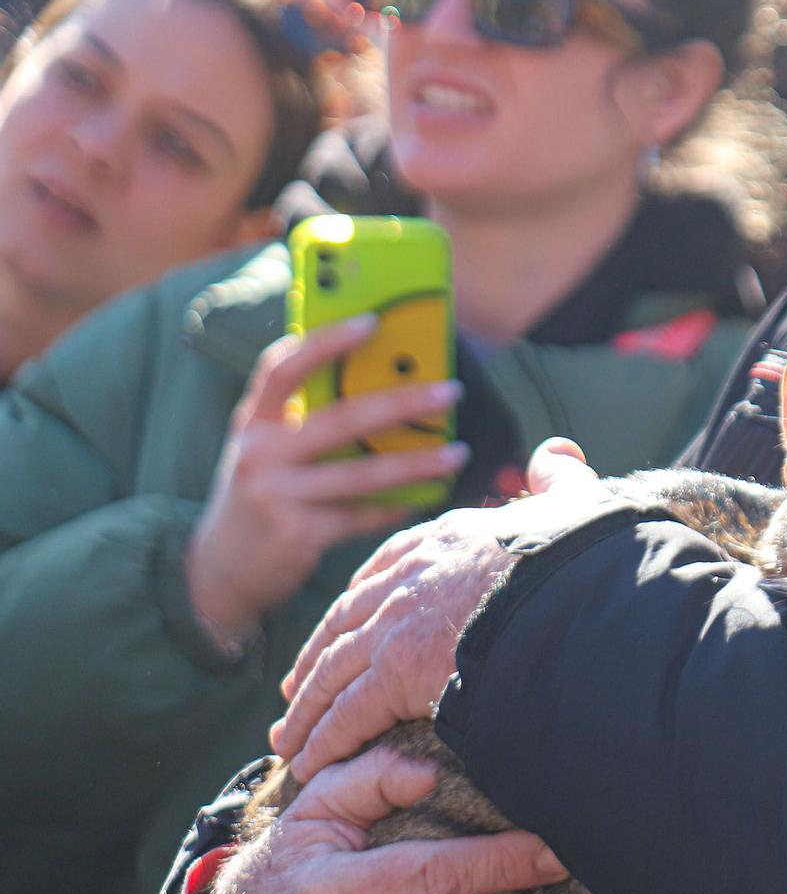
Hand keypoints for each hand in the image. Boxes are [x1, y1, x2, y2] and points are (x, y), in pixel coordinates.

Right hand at [185, 317, 467, 644]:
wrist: (219, 571)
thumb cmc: (258, 497)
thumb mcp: (264, 452)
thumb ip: (301, 422)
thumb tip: (380, 386)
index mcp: (252, 423)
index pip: (281, 368)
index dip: (325, 342)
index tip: (372, 322)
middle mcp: (260, 454)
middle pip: (341, 418)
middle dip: (403, 403)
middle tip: (452, 391)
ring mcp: (276, 495)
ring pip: (363, 473)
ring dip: (418, 463)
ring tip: (459, 453)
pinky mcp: (297, 534)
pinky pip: (361, 515)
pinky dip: (396, 506)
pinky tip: (425, 497)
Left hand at [273, 439, 606, 779]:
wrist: (578, 592)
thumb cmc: (585, 554)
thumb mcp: (574, 503)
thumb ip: (559, 480)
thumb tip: (557, 452)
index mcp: (447, 537)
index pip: (384, 567)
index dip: (359, 600)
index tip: (343, 625)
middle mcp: (411, 576)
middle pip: (344, 621)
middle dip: (317, 659)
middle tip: (298, 690)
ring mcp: (398, 622)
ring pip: (334, 671)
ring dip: (310, 710)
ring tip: (292, 740)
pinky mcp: (398, 670)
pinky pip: (348, 712)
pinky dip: (326, 738)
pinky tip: (312, 762)